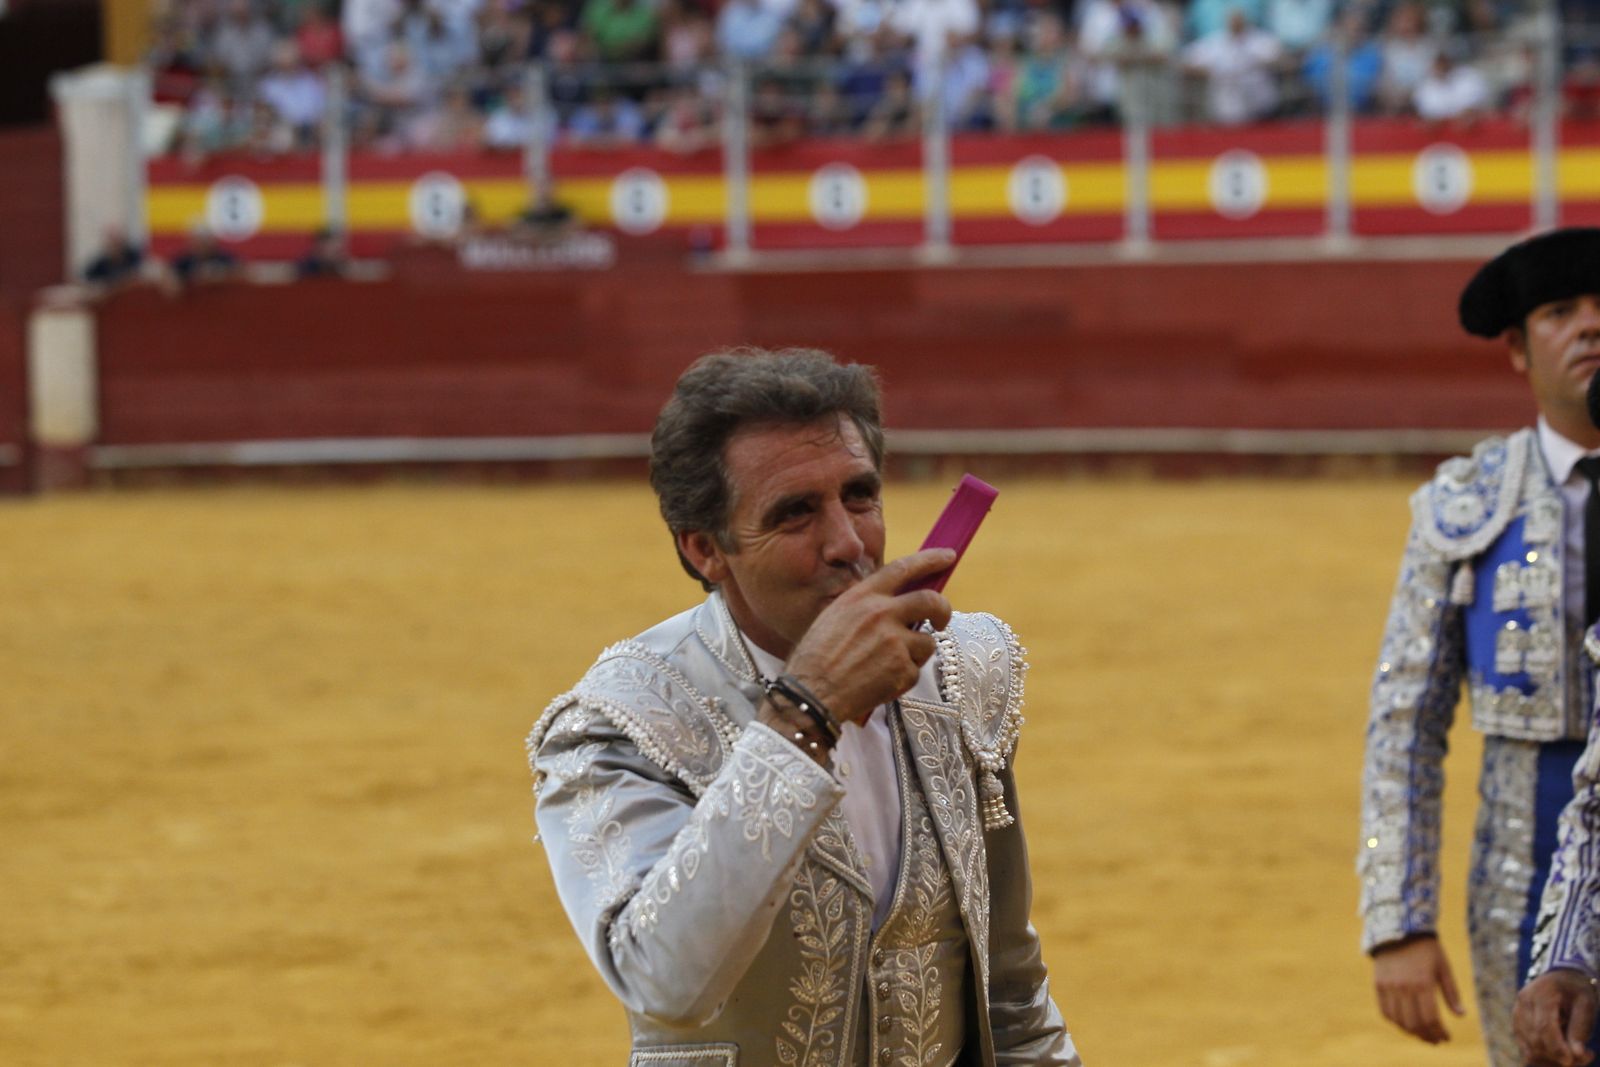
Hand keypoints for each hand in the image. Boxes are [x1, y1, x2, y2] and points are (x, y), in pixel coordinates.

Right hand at [784, 548, 955, 724]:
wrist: (812, 694)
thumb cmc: (816, 658)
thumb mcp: (836, 617)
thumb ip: (867, 607)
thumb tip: (898, 606)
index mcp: (862, 597)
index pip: (903, 568)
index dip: (930, 560)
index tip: (947, 556)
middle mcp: (881, 613)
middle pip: (931, 600)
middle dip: (942, 609)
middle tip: (941, 620)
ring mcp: (895, 641)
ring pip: (927, 641)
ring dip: (916, 653)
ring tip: (888, 665)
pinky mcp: (903, 668)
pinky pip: (916, 670)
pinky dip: (904, 678)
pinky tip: (881, 681)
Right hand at [1372, 935, 1464, 1043]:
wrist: (1399, 929)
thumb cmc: (1427, 949)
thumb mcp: (1444, 968)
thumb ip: (1452, 993)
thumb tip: (1461, 1016)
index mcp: (1423, 983)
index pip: (1431, 1019)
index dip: (1439, 1033)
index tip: (1446, 1038)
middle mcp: (1404, 987)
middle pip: (1414, 1023)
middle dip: (1426, 1036)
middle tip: (1434, 1040)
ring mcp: (1389, 986)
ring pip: (1399, 1020)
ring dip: (1411, 1032)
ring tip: (1421, 1034)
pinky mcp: (1379, 984)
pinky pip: (1385, 1011)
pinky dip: (1395, 1022)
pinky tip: (1405, 1024)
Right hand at [1515, 968, 1598, 1065]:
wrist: (1559, 975)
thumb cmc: (1575, 989)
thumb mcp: (1585, 1003)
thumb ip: (1580, 1027)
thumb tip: (1576, 1054)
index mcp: (1541, 994)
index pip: (1544, 1027)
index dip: (1556, 1048)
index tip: (1571, 1061)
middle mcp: (1523, 1003)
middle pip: (1535, 1039)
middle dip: (1556, 1055)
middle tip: (1583, 1058)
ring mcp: (1517, 1013)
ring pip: (1528, 1046)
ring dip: (1550, 1058)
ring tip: (1572, 1055)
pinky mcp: (1517, 1023)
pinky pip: (1526, 1047)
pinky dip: (1543, 1055)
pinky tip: (1560, 1051)